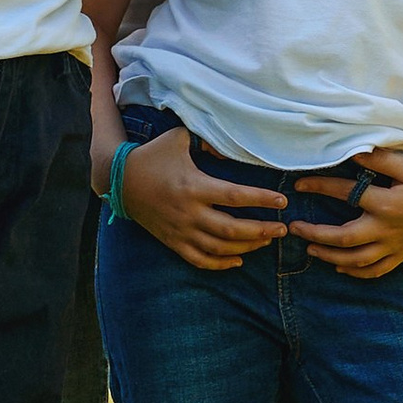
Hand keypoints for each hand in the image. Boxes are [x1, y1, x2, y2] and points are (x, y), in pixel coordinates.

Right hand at [116, 124, 285, 273]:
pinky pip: (199, 260)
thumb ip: (207, 141)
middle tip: (282, 229)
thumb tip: (231, 149)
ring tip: (267, 241)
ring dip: (247, 247)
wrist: (120, 180)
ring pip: (220, 247)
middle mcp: (189, 212)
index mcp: (193, 186)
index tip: (282, 201)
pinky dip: (221, 264)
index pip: (235, 196)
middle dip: (262, 231)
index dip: (261, 199)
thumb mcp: (179, 138)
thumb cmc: (153, 155)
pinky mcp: (173, 242)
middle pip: (232, 229)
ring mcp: (180, 231)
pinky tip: (238, 260)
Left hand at [290, 145, 402, 278]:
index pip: (344, 194)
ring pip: (356, 260)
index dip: (319, 186)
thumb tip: (351, 150)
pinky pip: (376, 270)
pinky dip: (356, 272)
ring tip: (311, 251)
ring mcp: (395, 245)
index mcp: (386, 203)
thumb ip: (380, 158)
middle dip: (315, 235)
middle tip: (295, 229)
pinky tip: (341, 268)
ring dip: (330, 257)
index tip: (299, 183)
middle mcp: (387, 229)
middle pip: (342, 238)